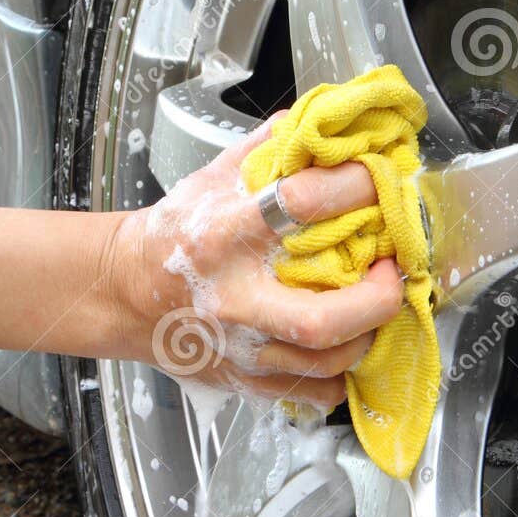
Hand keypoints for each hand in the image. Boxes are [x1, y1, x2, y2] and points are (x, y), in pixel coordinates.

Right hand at [109, 116, 402, 408]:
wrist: (125, 292)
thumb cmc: (175, 234)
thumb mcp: (214, 176)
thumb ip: (272, 149)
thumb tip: (328, 125)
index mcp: (223, 236)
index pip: (303, 207)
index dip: (355, 190)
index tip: (378, 185)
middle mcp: (233, 299)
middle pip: (322, 319)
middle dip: (378, 298)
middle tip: (392, 271)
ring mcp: (240, 348)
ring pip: (327, 361)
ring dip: (369, 332)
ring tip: (375, 303)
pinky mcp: (245, 380)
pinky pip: (314, 391)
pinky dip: (343, 372)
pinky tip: (346, 343)